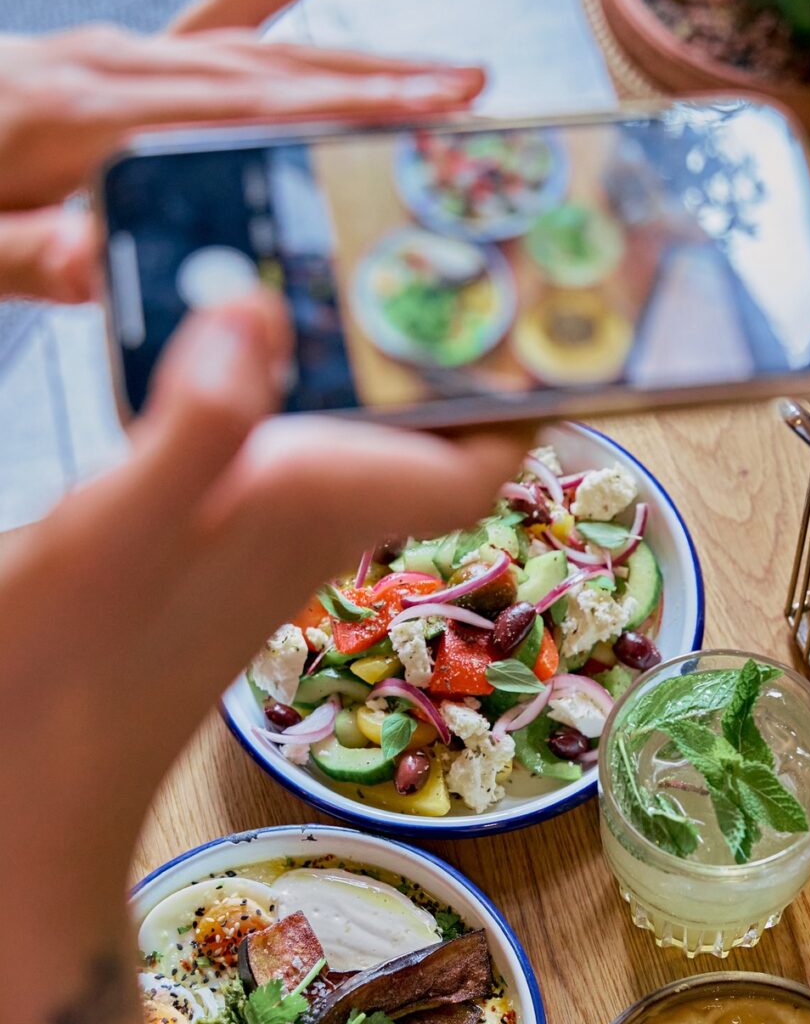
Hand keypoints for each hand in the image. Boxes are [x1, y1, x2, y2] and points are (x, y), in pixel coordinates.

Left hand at [0, 0, 481, 298]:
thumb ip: (31, 254)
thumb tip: (98, 261)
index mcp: (90, 114)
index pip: (241, 107)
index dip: (340, 109)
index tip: (425, 114)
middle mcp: (120, 64)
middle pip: (273, 68)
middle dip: (381, 82)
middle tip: (473, 98)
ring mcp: (127, 51)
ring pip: (264, 45)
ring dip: (362, 59)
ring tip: (452, 73)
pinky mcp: (129, 56)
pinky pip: (225, 12)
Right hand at [0, 290, 523, 1023]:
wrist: (34, 776)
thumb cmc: (73, 668)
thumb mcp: (119, 529)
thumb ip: (195, 425)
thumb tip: (261, 308)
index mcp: (318, 508)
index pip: (476, 461)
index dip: (523, 393)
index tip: (544, 311)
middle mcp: (313, 522)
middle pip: (433, 439)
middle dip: (456, 353)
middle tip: (454, 247)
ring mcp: (264, 533)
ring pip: (367, 441)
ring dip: (379, 367)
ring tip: (365, 266)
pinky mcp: (211, 538)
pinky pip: (294, 446)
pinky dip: (297, 387)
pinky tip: (251, 341)